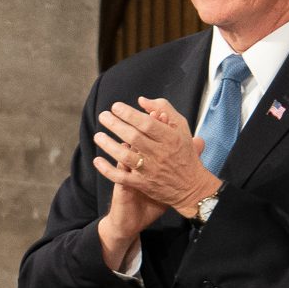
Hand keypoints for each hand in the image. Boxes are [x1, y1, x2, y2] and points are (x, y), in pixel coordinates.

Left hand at [95, 96, 220, 220]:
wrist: (191, 187)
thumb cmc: (184, 152)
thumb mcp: (180, 127)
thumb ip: (163, 109)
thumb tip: (141, 100)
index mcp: (170, 138)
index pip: (147, 123)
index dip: (129, 114)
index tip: (115, 107)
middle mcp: (161, 153)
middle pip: (134, 137)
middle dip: (115, 125)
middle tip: (103, 116)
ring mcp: (151, 170)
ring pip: (126, 157)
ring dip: (109, 145)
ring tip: (98, 136)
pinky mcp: (143, 184)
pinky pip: (122, 178)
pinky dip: (108, 170)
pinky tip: (97, 160)